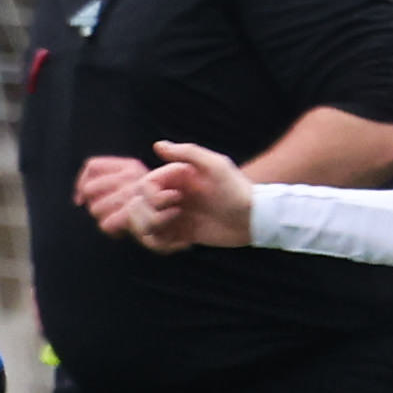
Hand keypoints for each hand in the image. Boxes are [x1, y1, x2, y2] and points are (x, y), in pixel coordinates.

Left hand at [74, 155, 156, 236]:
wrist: (182, 218)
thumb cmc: (154, 206)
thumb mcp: (135, 185)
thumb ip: (110, 183)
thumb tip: (79, 197)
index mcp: (130, 165)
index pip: (92, 166)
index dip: (80, 183)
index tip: (80, 199)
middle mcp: (130, 175)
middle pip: (90, 189)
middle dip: (93, 204)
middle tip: (107, 214)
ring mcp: (133, 193)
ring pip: (96, 208)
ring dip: (104, 218)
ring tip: (118, 222)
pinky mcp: (133, 213)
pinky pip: (105, 223)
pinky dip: (111, 230)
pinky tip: (121, 230)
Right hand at [133, 141, 258, 251]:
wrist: (255, 220)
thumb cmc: (238, 189)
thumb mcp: (216, 166)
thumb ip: (188, 152)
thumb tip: (157, 145)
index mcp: (176, 177)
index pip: (144, 187)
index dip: (152, 196)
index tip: (175, 200)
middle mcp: (172, 195)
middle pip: (137, 207)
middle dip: (148, 217)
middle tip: (174, 218)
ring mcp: (175, 215)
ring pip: (142, 226)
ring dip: (152, 233)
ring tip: (175, 238)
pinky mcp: (180, 234)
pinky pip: (156, 242)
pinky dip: (163, 247)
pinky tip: (184, 245)